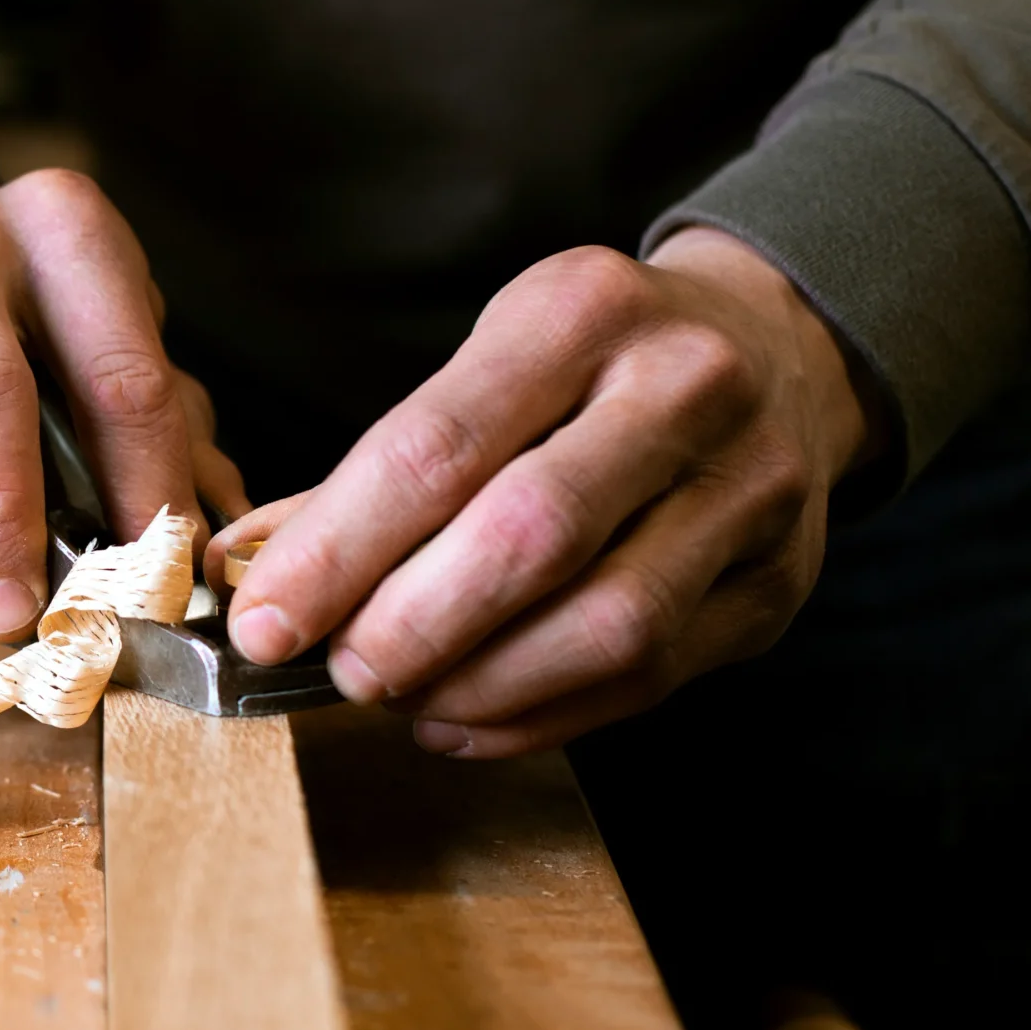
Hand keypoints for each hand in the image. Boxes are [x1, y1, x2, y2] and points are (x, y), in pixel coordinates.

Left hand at [212, 229, 882, 756]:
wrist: (781, 352)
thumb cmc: (593, 368)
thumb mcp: (490, 365)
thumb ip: (371, 472)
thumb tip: (249, 568)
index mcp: (584, 310)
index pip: (438, 445)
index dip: (338, 549)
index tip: (265, 620)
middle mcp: (684, 387)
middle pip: (529, 535)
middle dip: (410, 624)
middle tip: (341, 672)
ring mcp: (750, 488)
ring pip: (605, 622)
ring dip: (479, 684)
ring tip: (402, 699)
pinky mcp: (778, 582)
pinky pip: (650, 678)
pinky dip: (538, 716)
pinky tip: (464, 719)